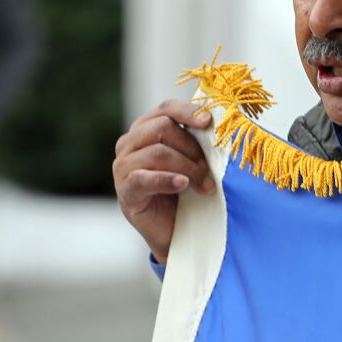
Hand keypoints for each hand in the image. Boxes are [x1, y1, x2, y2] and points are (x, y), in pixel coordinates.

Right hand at [113, 100, 214, 263]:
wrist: (176, 233)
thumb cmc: (186, 192)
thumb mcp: (193, 161)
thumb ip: (198, 142)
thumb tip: (218, 123)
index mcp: (146, 129)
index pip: (166, 109)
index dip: (188, 112)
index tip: (209, 122)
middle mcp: (130, 143)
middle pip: (162, 127)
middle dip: (192, 148)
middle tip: (210, 170)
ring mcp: (123, 167)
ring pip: (158, 152)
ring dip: (188, 168)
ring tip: (206, 186)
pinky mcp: (125, 191)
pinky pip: (144, 178)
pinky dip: (167, 180)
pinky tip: (183, 184)